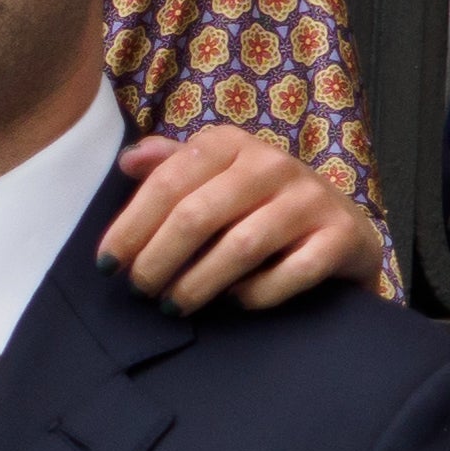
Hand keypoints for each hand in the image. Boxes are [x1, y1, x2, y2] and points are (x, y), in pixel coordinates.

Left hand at [99, 130, 385, 309]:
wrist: (342, 229)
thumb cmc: (258, 206)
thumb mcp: (214, 177)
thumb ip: (171, 167)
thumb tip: (127, 162)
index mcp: (231, 144)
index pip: (168, 182)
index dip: (131, 225)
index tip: (107, 264)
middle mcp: (272, 163)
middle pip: (198, 215)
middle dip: (158, 259)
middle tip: (139, 290)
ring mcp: (311, 198)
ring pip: (241, 246)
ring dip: (198, 283)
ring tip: (173, 306)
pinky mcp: (341, 236)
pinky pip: (292, 272)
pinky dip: (258, 293)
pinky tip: (234, 302)